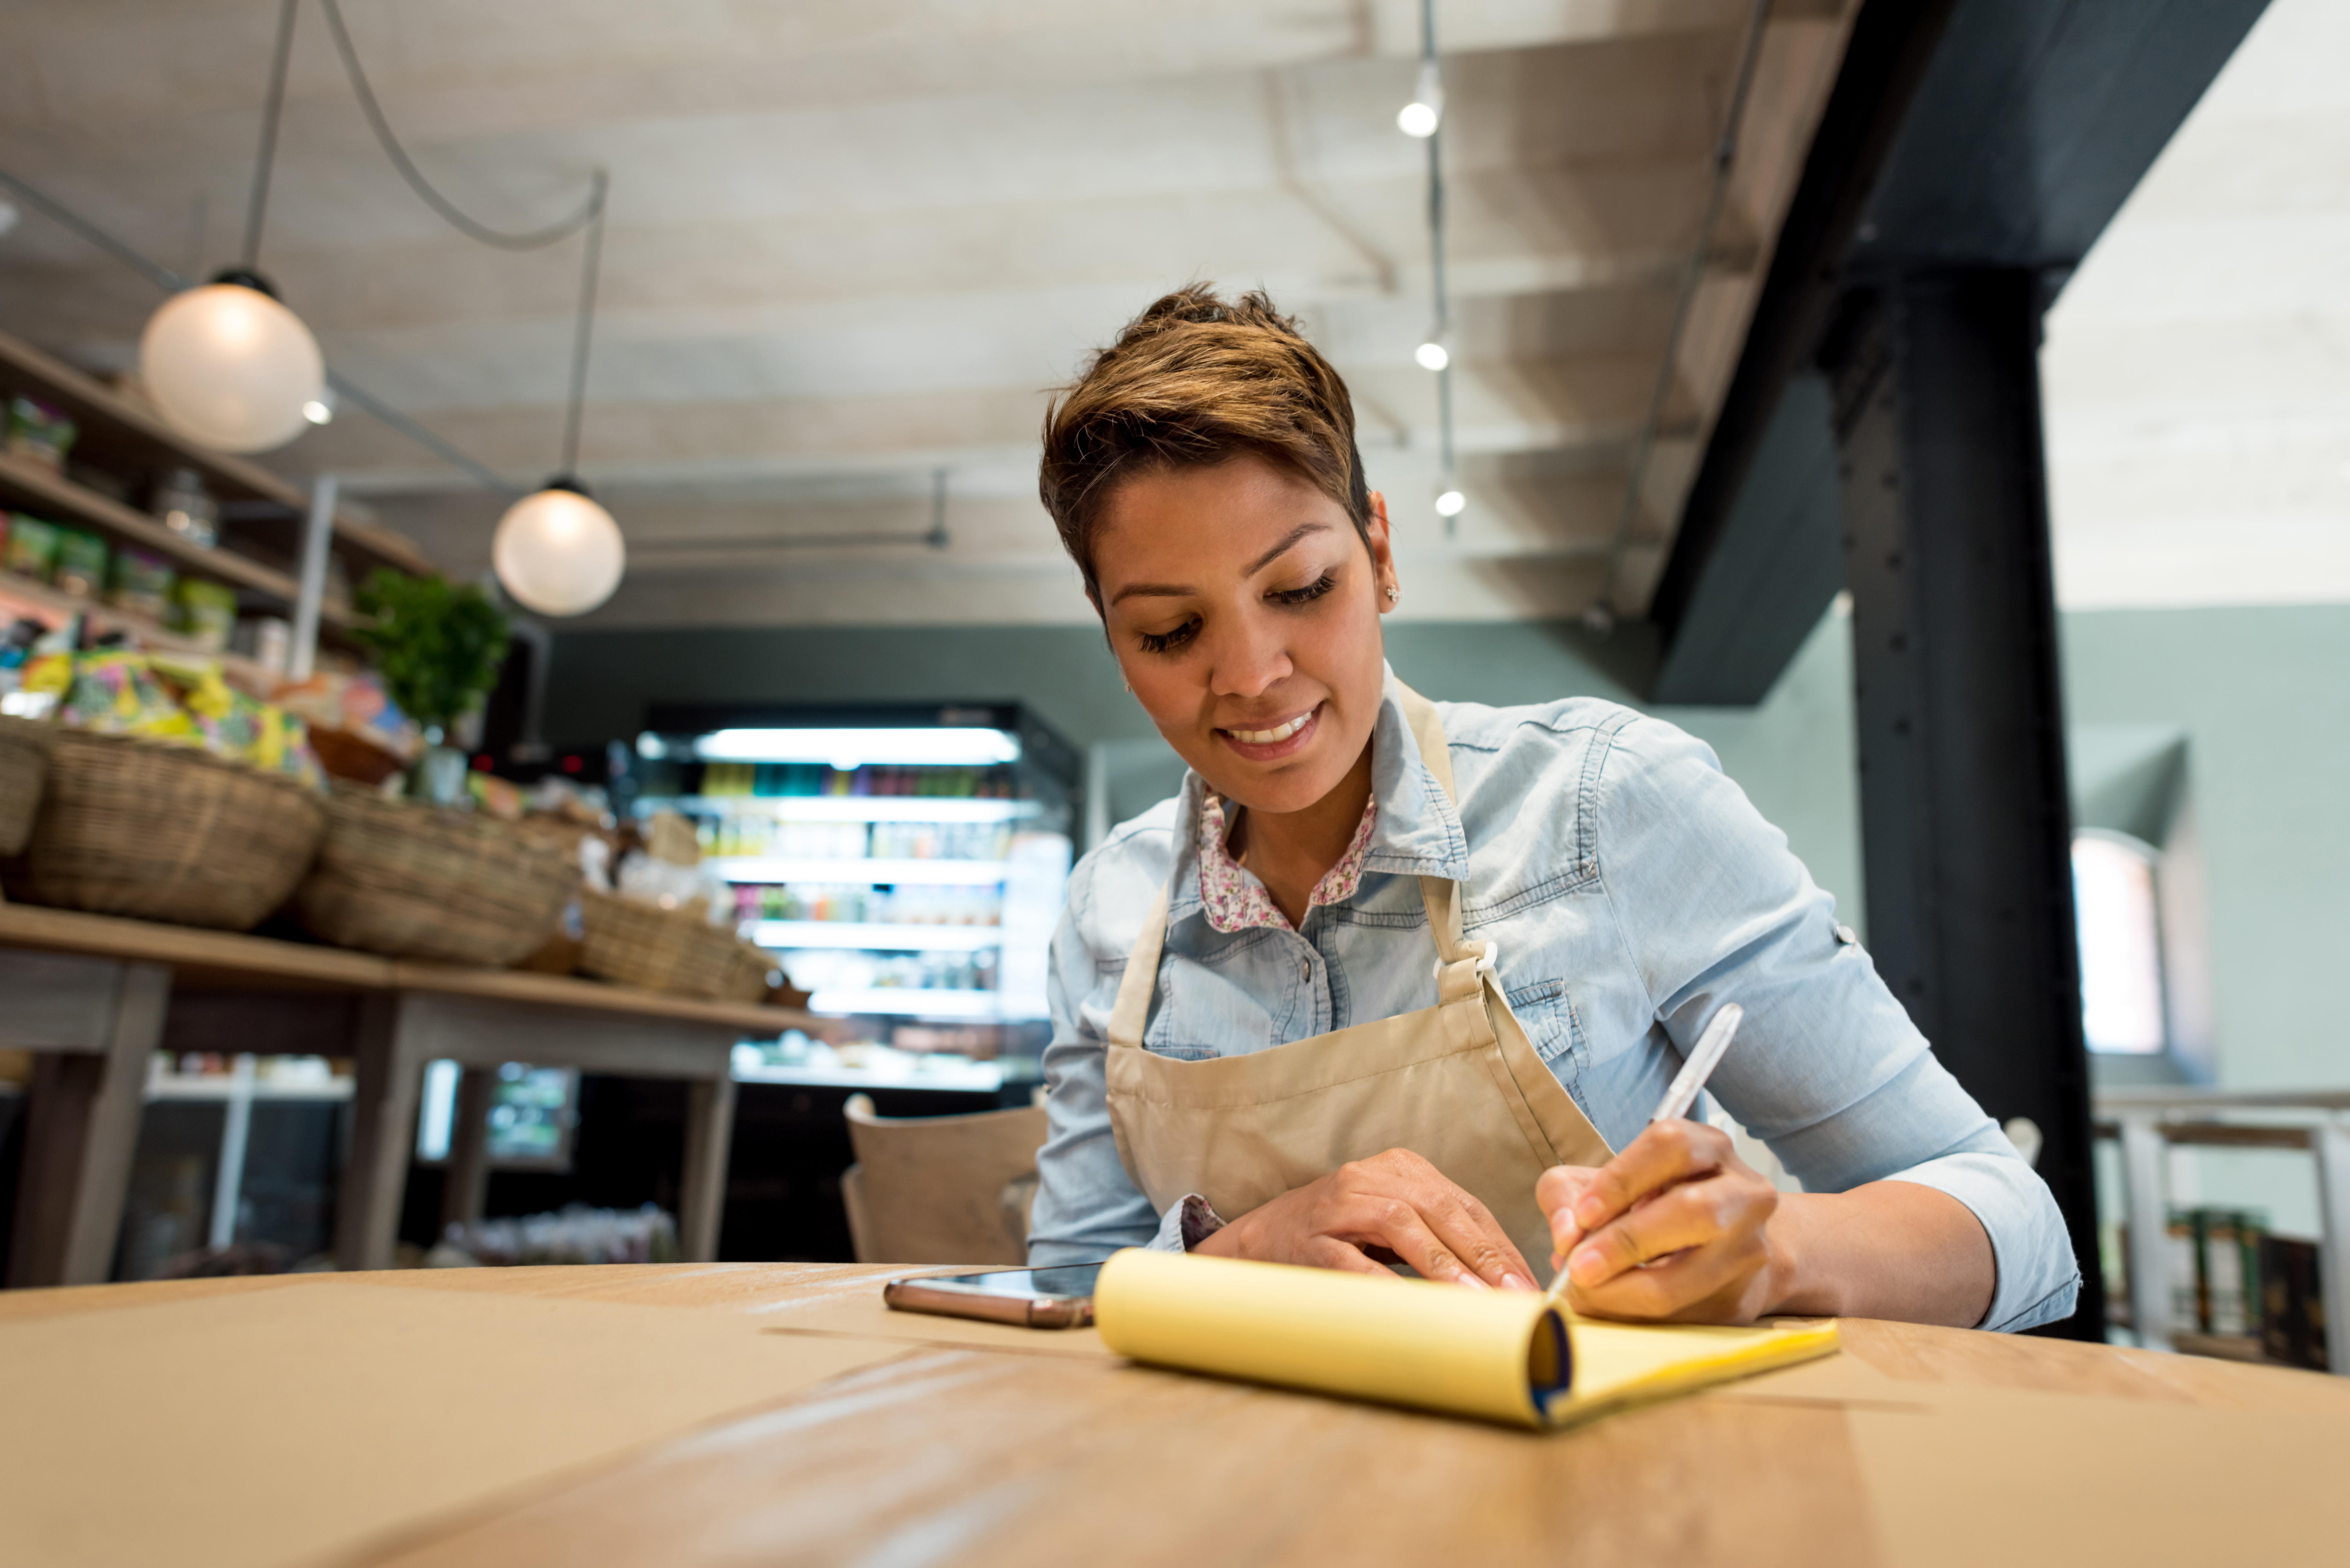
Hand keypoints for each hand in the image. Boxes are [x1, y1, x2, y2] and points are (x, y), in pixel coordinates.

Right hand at [1195, 1148, 1538, 1290]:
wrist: (1264, 1236)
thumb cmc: (1343, 1235)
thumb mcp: (1395, 1224)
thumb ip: (1441, 1238)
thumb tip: (1503, 1282)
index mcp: (1402, 1168)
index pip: (1465, 1205)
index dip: (1501, 1245)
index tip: (1530, 1284)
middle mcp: (1372, 1176)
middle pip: (1442, 1211)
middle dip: (1485, 1256)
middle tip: (1517, 1295)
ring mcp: (1340, 1205)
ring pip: (1404, 1227)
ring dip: (1445, 1266)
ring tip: (1477, 1300)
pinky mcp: (1312, 1239)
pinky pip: (1354, 1261)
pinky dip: (1386, 1282)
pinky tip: (1413, 1305)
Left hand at [1537, 1120, 1783, 1322]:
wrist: (1725, 1247)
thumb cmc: (1653, 1204)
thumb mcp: (1604, 1183)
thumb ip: (1568, 1194)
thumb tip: (1565, 1234)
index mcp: (1708, 1148)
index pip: (1670, 1146)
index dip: (1622, 1179)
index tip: (1582, 1215)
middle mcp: (1744, 1192)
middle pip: (1695, 1209)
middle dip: (1627, 1241)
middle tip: (1579, 1267)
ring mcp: (1750, 1247)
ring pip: (1696, 1273)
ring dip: (1630, 1290)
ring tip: (1587, 1293)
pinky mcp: (1742, 1298)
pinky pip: (1687, 1313)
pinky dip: (1640, 1315)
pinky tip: (1610, 1308)